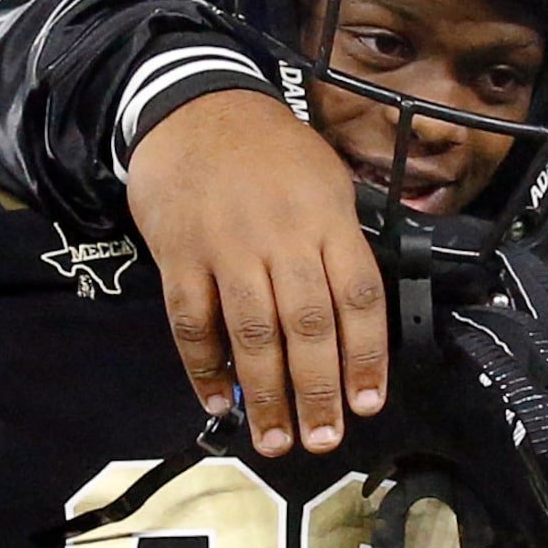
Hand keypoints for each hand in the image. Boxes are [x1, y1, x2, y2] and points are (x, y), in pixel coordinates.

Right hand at [125, 90, 386, 457]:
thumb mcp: (326, 179)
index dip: (365, 358)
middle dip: (317, 392)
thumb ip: (342, 243)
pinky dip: (204, 368)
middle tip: (323, 440)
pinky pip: (192, 322)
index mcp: (327, 218)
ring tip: (274, 441)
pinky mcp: (180, 255)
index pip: (358, 298)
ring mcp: (227, 247)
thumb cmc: (269, 149)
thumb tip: (357, 319)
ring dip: (265, 396)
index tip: (366, 404)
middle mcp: (281, 236)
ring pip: (252, 333)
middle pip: (307, 326)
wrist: (194, 106)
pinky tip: (217, 401)